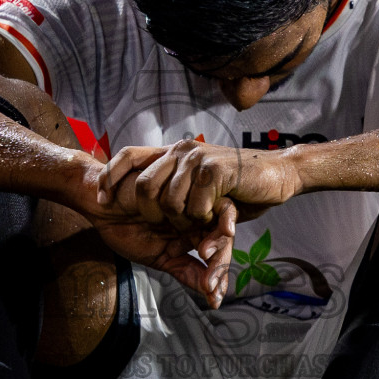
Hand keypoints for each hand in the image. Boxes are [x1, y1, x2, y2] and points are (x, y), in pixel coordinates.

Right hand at [77, 161, 239, 308]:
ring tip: (207, 262)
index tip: (214, 298)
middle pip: (224, 236)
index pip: (218, 251)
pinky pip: (206, 204)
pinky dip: (209, 223)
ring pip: (219, 220)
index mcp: (194, 230)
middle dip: (222, 262)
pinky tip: (202, 244)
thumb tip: (212, 296)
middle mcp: (197, 215)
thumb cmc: (126, 228)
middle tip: (213, 285)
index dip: (219, 273)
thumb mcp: (159, 258)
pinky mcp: (182, 186)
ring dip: (218, 246)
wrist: (100, 205)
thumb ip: (186, 272)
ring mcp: (191, 200)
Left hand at [96, 141, 302, 229]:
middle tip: (169, 229)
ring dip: (184, 222)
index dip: (110, 177)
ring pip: (169, 202)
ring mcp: (197, 158)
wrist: (277, 176)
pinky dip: (204, 219)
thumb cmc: (238, 186)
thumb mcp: (198, 187)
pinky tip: (218, 214)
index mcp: (173, 152)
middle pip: (144, 186)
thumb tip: (140, 205)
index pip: (128, 155)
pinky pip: (194, 207)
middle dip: (151, 215)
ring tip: (201, 221)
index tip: (100, 200)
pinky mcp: (214, 170)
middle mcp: (181, 150)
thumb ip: (173, 189)